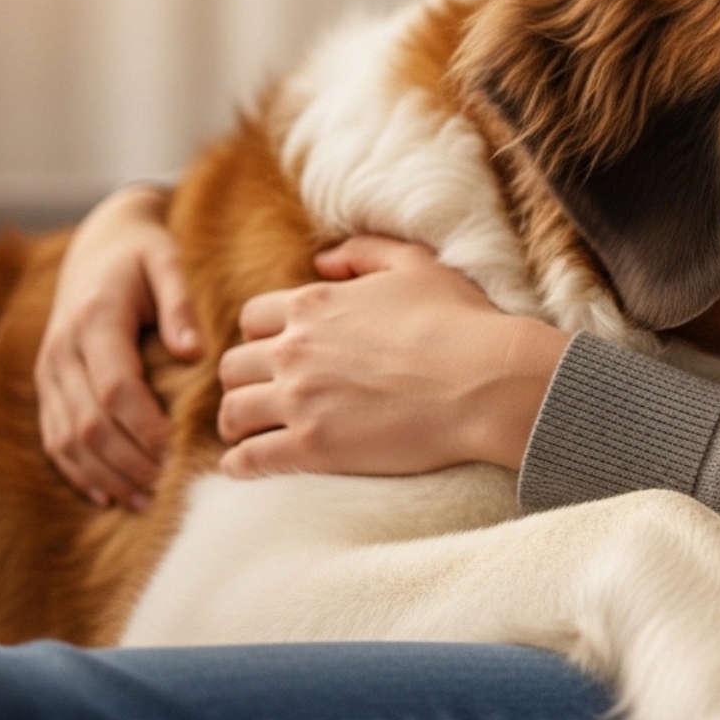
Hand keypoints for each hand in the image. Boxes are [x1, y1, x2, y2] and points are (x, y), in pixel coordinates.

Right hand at [36, 184, 201, 508]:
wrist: (99, 244)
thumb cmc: (145, 254)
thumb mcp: (167, 261)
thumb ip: (181, 303)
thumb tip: (195, 352)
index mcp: (94, 321)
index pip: (116, 389)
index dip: (146, 428)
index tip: (181, 454)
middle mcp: (62, 350)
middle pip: (90, 423)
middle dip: (132, 462)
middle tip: (173, 489)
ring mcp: (49, 371)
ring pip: (68, 438)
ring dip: (107, 475)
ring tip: (149, 503)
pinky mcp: (47, 386)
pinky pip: (53, 438)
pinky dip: (79, 471)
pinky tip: (109, 496)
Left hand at [217, 236, 571, 477]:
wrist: (486, 382)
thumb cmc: (460, 321)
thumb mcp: (415, 264)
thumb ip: (362, 252)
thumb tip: (321, 261)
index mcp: (312, 305)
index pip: (253, 319)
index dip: (264, 337)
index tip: (280, 354)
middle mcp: (294, 350)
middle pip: (233, 366)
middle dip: (246, 380)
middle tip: (264, 395)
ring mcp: (299, 400)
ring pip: (233, 413)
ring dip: (238, 422)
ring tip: (251, 434)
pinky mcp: (311, 446)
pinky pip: (249, 459)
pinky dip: (239, 464)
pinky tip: (245, 467)